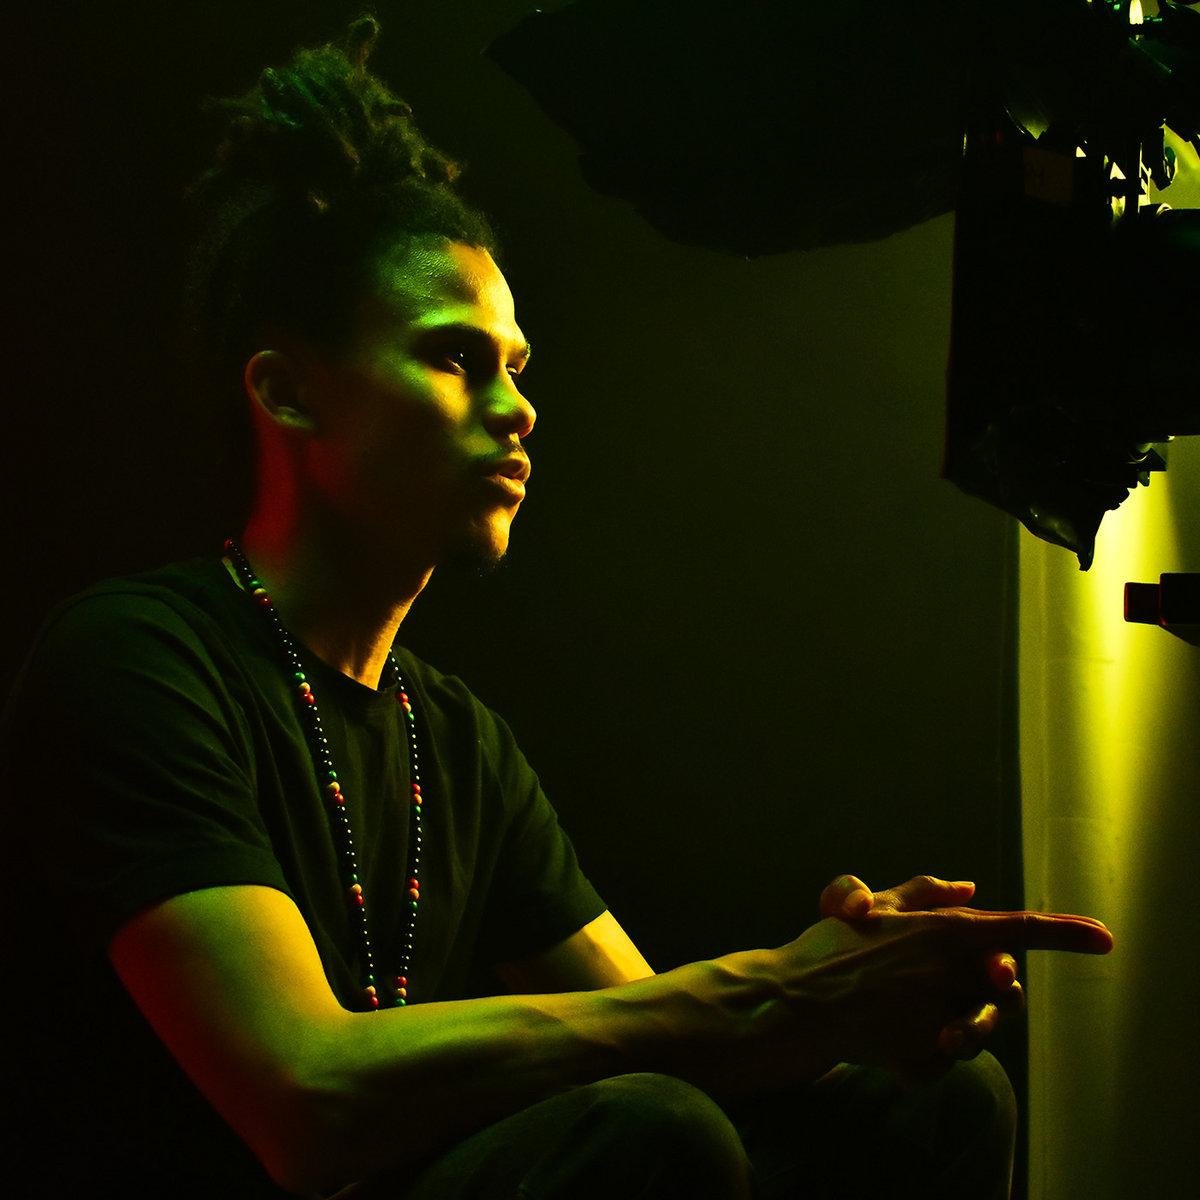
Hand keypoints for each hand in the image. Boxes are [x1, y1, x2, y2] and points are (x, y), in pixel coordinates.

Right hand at [799, 874, 1110, 1075]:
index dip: (1067, 933)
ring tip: (923, 1018)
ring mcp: (939, 1018)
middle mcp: (950, 974)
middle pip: (1004, 988)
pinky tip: (887, 1039)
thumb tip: (971, 886)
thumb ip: (926, 893)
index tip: (1104, 938)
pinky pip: (943, 1059)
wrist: (789, 1003)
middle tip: (965, 985)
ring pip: (977, 1027)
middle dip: (995, 989)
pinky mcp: (925, 1059)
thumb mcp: (873, 905)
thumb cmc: (828, 948)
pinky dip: (922, 1051)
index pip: (1019, 930)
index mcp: (943, 932)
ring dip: (960, 1023)